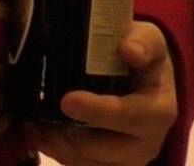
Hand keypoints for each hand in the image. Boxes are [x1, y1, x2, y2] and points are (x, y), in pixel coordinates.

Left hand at [28, 20, 176, 165]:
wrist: (147, 85)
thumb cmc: (144, 59)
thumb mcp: (150, 40)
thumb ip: (143, 42)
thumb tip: (129, 50)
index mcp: (158, 111)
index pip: (127, 116)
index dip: (96, 111)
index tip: (67, 101)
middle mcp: (146, 144)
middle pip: (99, 149)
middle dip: (66, 134)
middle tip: (39, 112)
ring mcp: (127, 161)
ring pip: (84, 163)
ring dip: (56, 144)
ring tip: (34, 121)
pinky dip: (54, 151)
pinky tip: (38, 131)